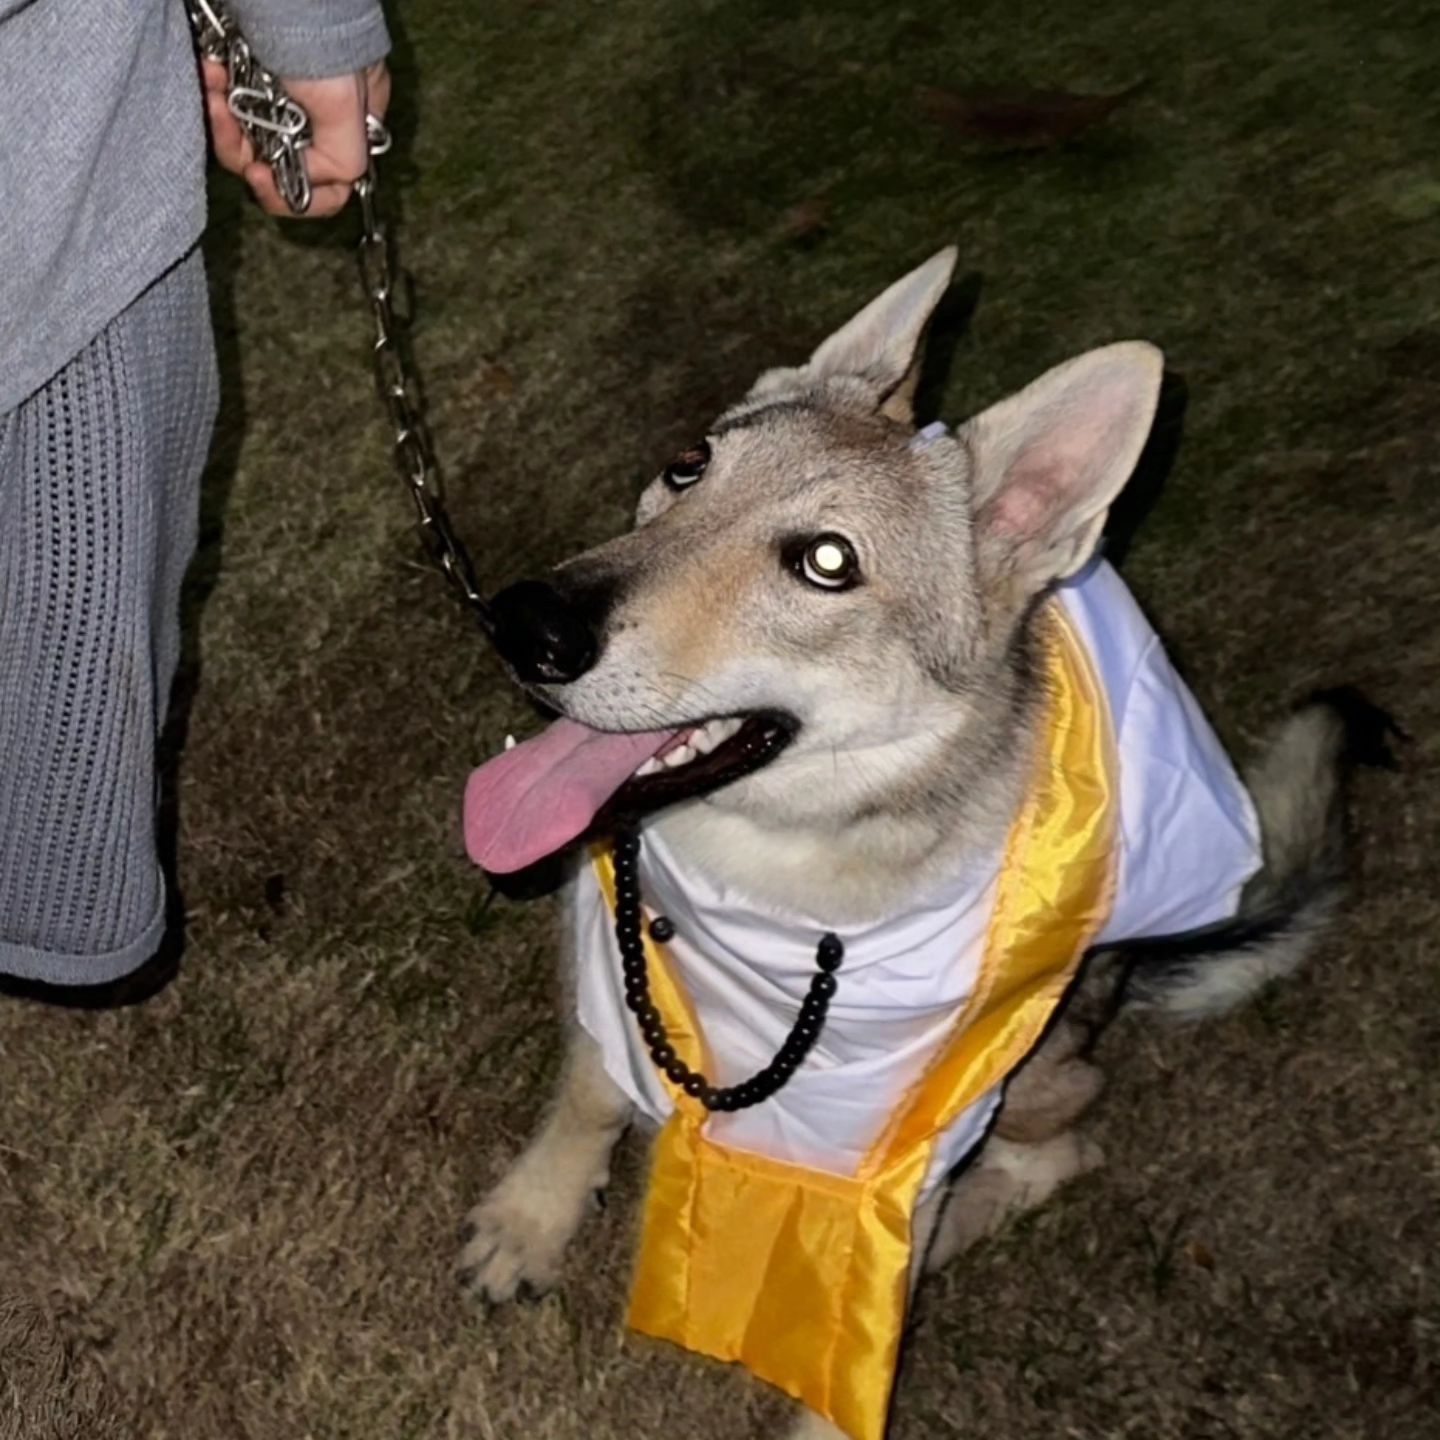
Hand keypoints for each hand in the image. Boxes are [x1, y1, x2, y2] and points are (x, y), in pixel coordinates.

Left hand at [202, 59, 390, 218]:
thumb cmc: (321, 41)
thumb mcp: (346, 107)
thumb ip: (340, 160)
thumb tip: (311, 183)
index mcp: (350, 128)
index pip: (331, 188)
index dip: (296, 198)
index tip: (260, 176)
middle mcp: (316, 118)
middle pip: (278, 166)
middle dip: (245, 151)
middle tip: (225, 122)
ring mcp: (280, 98)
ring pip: (246, 139)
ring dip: (223, 121)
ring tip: (214, 87)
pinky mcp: (246, 76)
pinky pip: (226, 104)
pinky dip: (214, 92)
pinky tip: (211, 70)